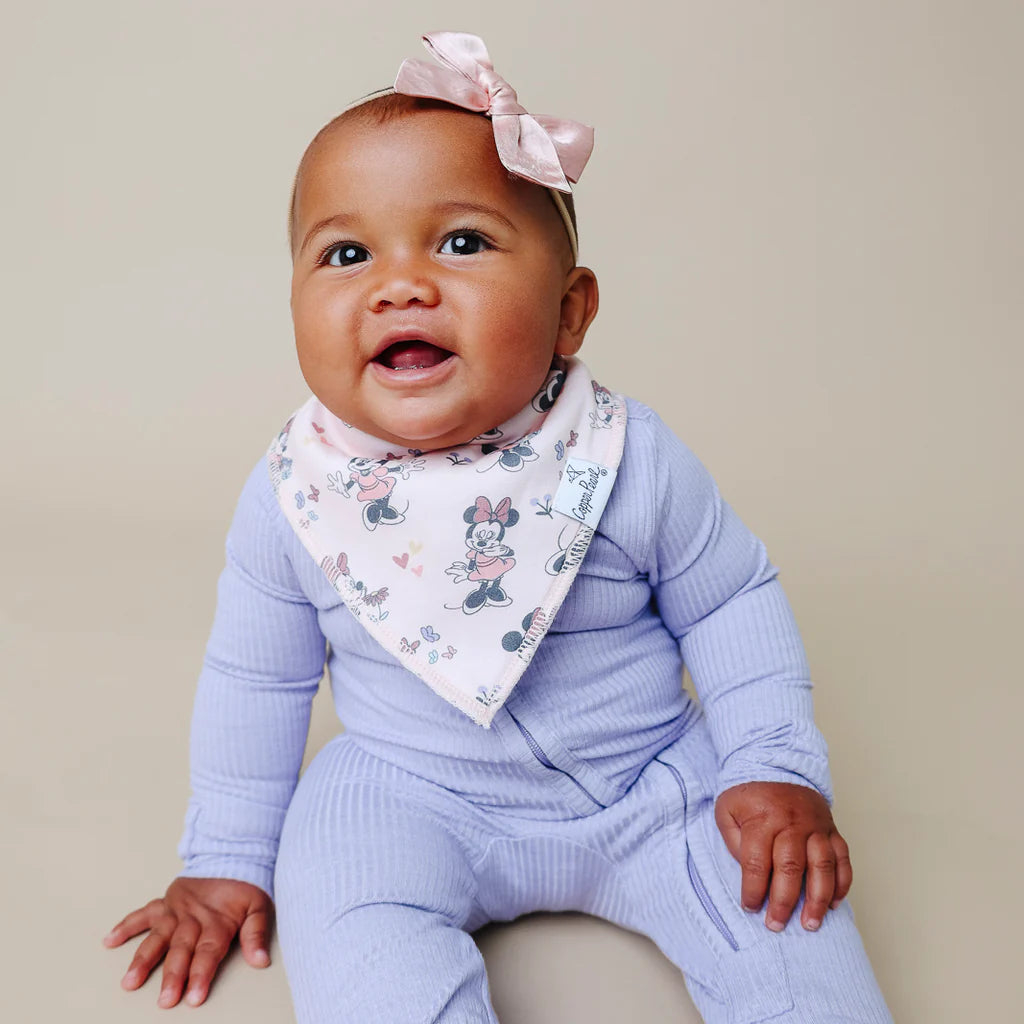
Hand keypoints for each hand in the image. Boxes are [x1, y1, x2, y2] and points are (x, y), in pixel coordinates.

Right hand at [103, 877, 272, 1007]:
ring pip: (157, 937)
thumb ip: (257, 934)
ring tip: (129, 982)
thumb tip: (261, 961)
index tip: (194, 997)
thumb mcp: (260, 906)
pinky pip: (143, 914)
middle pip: (181, 950)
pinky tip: (109, 940)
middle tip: (165, 999)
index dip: (201, 975)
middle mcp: (193, 918)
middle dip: (172, 976)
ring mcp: (176, 911)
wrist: (231, 855)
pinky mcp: (165, 903)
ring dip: (143, 959)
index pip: (208, 953)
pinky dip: (126, 925)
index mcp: (217, 921)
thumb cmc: (244, 886)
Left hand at [715, 781, 851, 932]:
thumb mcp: (727, 810)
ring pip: (822, 865)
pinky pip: (843, 859)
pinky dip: (842, 883)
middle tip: (776, 925)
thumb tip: (749, 872)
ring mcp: (816, 826)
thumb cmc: (749, 794)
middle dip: (783, 901)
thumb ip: (734, 841)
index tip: (749, 907)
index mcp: (762, 818)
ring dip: (818, 898)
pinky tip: (834, 904)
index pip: (756, 861)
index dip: (752, 889)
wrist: (776, 765)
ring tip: (810, 924)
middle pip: (790, 867)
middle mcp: (792, 823)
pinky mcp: (832, 829)